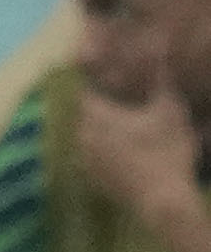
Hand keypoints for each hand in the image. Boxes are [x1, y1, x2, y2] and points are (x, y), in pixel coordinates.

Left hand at [69, 83, 208, 235]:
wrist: (163, 201)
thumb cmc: (166, 151)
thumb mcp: (170, 111)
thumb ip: (162, 80)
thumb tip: (160, 50)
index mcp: (94, 115)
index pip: (86, 91)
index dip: (97, 83)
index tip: (109, 80)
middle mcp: (81, 136)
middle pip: (88, 114)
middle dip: (104, 108)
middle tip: (124, 106)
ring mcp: (84, 160)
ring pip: (89, 137)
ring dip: (104, 132)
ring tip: (126, 130)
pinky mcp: (92, 180)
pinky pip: (95, 159)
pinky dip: (106, 154)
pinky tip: (127, 155)